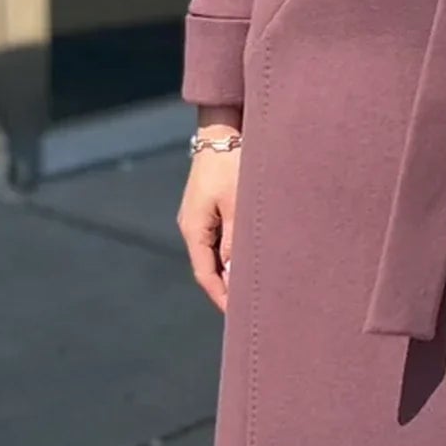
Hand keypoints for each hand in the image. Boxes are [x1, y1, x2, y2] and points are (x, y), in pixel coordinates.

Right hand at [178, 141, 239, 313]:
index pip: (205, 274)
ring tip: (254, 287)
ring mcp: (200, 216)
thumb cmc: (232, 165)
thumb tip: (233, 275)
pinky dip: (233, 253)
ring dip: (231, 270)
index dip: (221, 296)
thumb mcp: (237, 205)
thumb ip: (235, 242)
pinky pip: (219, 238)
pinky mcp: (210, 206)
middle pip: (208, 267)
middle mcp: (192, 225)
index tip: (239, 315)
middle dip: (227, 287)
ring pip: (214, 253)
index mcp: (193, 228)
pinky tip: (249, 258)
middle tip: (251, 306)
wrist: (224, 130)